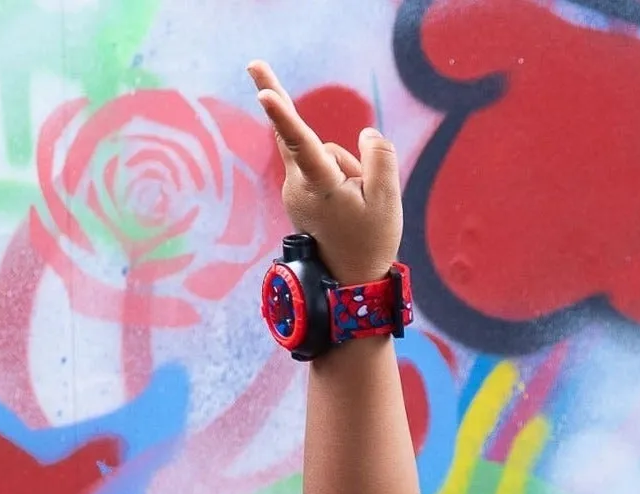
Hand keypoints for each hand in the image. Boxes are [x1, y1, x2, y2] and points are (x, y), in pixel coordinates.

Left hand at [248, 59, 401, 283]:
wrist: (349, 283)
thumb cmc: (370, 243)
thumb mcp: (387, 200)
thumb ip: (380, 157)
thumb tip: (365, 134)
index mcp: (319, 186)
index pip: (301, 143)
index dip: (284, 115)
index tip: (263, 93)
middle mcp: (298, 186)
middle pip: (306, 138)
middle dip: (287, 109)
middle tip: (252, 63)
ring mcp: (294, 191)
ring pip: (324, 155)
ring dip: (345, 170)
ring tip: (358, 208)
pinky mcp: (297, 195)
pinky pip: (318, 166)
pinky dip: (335, 174)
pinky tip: (348, 199)